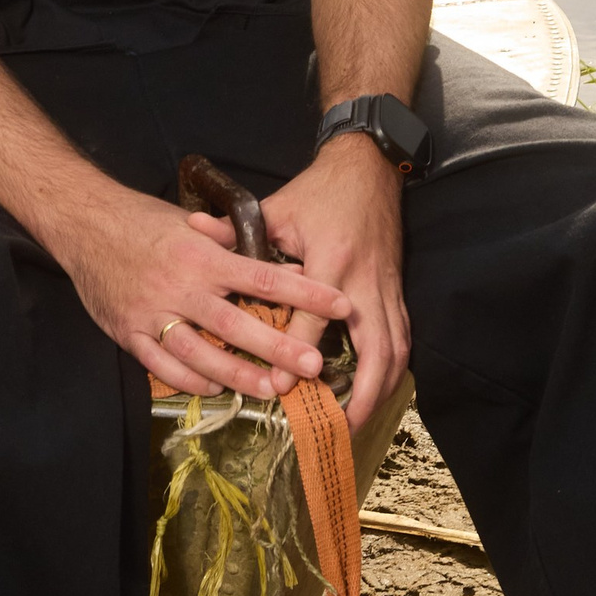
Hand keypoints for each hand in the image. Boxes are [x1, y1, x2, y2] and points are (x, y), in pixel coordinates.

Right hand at [50, 183, 351, 401]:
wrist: (82, 222)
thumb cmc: (140, 219)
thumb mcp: (189, 223)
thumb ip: (228, 243)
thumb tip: (275, 256)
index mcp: (202, 256)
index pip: (264, 278)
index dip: (305, 293)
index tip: (340, 304)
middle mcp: (181, 288)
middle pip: (237, 325)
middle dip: (278, 348)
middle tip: (313, 366)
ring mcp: (153, 314)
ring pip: (201, 355)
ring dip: (239, 375)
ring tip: (271, 390)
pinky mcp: (129, 333)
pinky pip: (164, 366)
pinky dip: (191, 380)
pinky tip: (216, 388)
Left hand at [261, 134, 409, 433]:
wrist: (369, 167)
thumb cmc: (319, 191)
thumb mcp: (277, 207)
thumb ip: (238, 228)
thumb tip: (192, 231)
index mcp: (333, 261)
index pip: (315, 319)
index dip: (297, 354)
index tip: (280, 388)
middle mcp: (365, 282)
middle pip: (377, 350)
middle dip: (361, 394)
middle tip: (340, 428)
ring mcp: (387, 290)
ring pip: (397, 351)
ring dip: (381, 390)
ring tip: (358, 422)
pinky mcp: (397, 292)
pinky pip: (402, 340)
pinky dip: (391, 371)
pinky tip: (376, 393)